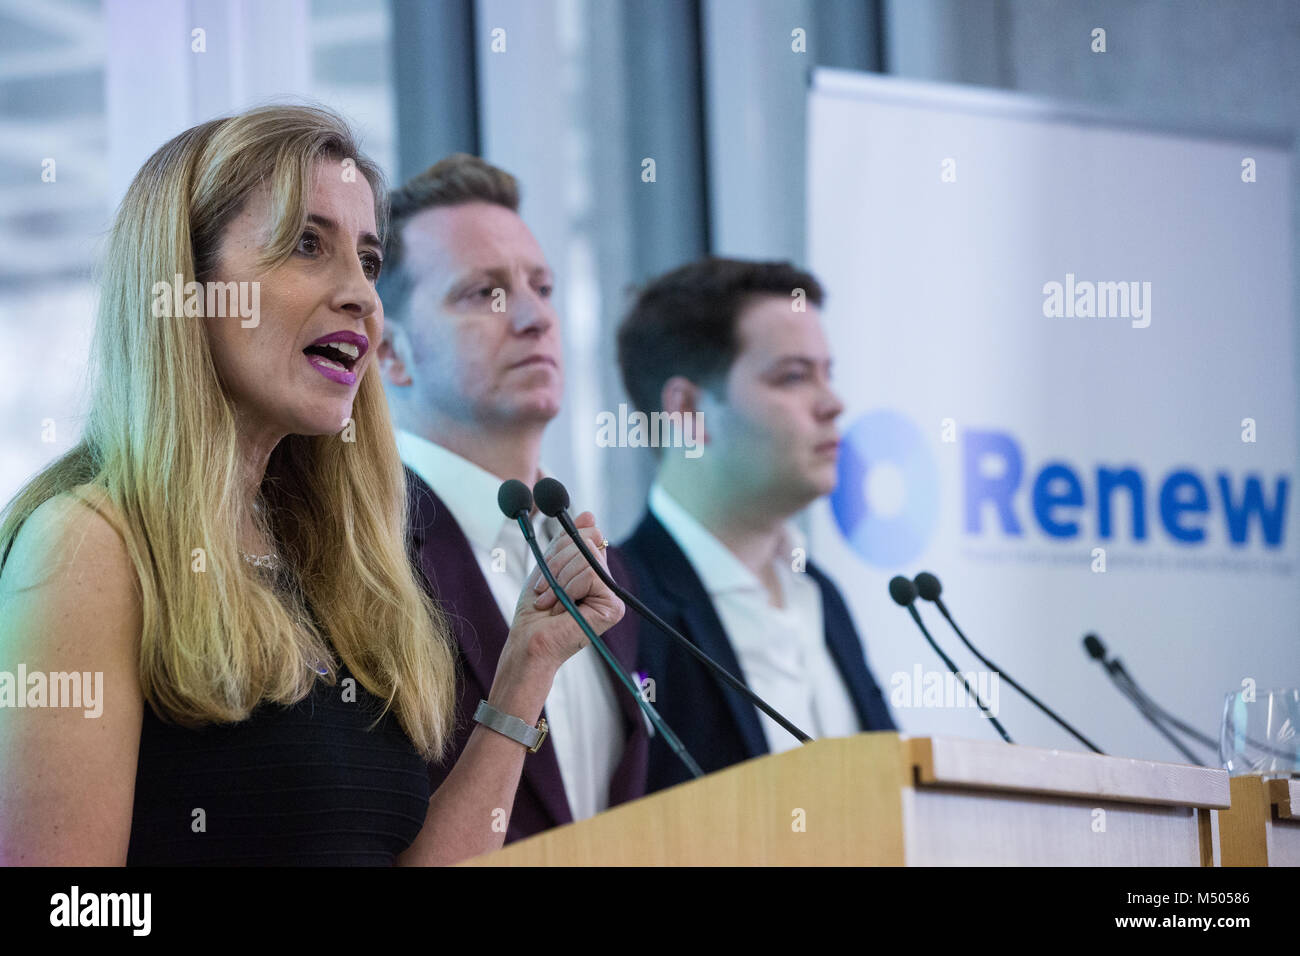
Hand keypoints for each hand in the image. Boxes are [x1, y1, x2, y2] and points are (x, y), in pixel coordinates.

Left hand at [503, 511, 624, 671]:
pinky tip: (562, 608)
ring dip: (559, 579)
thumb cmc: (535, 612)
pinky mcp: (614, 607)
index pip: (589, 535)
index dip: (564, 546)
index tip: (548, 568)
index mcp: (593, 572)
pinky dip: (569, 588)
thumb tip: (589, 515)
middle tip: (545, 590)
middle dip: (558, 563)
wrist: (528, 642)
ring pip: (588, 557)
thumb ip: (567, 542)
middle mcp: (607, 582)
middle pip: (588, 542)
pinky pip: (590, 574)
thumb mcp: (549, 567)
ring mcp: (613, 595)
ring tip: (551, 602)